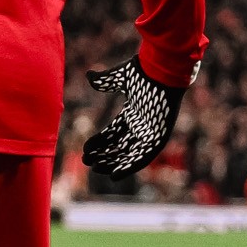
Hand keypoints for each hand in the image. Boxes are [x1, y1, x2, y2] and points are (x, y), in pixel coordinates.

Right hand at [82, 55, 187, 177]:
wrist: (161, 70)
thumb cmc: (143, 72)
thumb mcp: (118, 78)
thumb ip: (104, 81)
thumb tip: (89, 76)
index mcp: (134, 113)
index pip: (114, 132)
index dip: (99, 142)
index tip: (86, 149)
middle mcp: (142, 125)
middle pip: (120, 146)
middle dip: (104, 155)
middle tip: (88, 163)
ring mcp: (151, 133)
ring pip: (129, 154)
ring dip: (113, 163)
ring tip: (96, 170)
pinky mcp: (158, 138)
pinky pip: (142, 157)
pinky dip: (129, 167)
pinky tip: (114, 175)